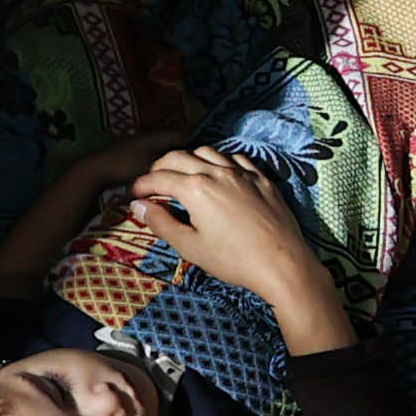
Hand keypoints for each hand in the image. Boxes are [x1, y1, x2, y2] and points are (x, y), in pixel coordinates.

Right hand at [124, 146, 338, 332]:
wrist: (282, 263)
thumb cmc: (233, 260)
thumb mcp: (190, 246)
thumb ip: (161, 223)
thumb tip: (138, 206)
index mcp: (196, 188)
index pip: (159, 178)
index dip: (141, 185)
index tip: (133, 195)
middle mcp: (217, 172)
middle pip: (179, 156)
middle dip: (160, 167)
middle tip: (152, 183)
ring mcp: (242, 173)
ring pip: (208, 151)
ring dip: (190, 159)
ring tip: (183, 175)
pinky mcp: (262, 179)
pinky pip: (236, 159)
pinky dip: (220, 161)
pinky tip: (219, 174)